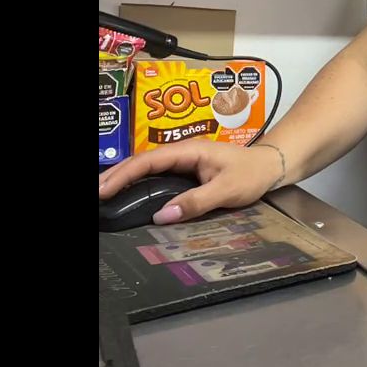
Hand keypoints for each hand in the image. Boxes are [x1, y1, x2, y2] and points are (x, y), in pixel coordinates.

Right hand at [98, 141, 284, 224]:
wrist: (271, 166)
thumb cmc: (252, 173)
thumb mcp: (227, 190)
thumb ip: (196, 202)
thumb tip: (162, 216)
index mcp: (189, 151)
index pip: (148, 160)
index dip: (123, 174)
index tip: (103, 189)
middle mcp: (182, 153)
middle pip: (142, 162)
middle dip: (115, 176)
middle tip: (96, 194)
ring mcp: (184, 162)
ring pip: (148, 168)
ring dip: (125, 179)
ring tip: (104, 195)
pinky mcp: (187, 172)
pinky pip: (158, 176)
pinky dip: (139, 183)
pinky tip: (129, 195)